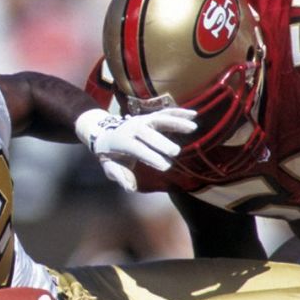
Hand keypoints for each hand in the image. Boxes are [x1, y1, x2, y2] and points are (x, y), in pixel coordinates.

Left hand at [75, 107, 196, 190]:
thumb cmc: (111, 156)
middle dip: (161, 142)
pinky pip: (165, 113)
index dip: (150, 156)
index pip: (136, 148)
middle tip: (175, 152)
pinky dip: (179, 113)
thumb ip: (120, 176)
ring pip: (159, 119)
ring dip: (175, 122)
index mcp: (121, 141)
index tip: (165, 167)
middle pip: (147, 133)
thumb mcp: (111, 167)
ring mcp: (142, 120)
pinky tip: (193, 115)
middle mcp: (132, 127)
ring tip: (192, 128)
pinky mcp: (151, 116)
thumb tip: (130, 187)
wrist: (105, 134)